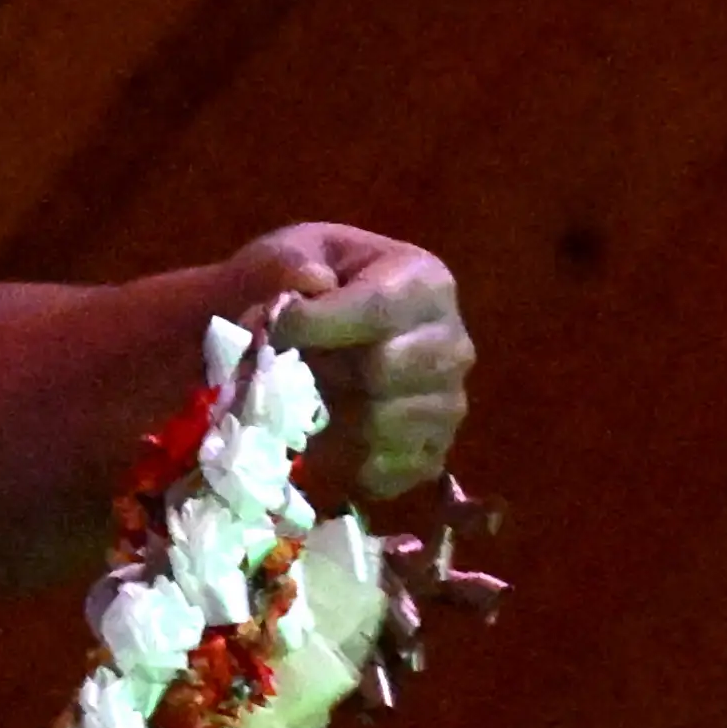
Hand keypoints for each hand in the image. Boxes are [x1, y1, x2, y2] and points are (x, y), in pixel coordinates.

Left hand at [220, 222, 471, 498]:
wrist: (303, 340)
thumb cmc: (297, 291)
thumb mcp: (280, 256)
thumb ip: (284, 263)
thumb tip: (310, 283)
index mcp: (424, 282)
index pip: (378, 309)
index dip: (315, 325)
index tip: (275, 330)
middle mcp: (451, 344)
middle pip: (383, 372)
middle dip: (325, 373)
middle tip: (298, 367)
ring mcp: (448, 403)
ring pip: (383, 426)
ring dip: (329, 419)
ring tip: (315, 397)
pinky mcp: (433, 452)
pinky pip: (388, 472)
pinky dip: (343, 462)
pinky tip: (329, 436)